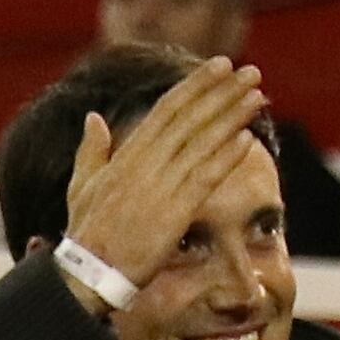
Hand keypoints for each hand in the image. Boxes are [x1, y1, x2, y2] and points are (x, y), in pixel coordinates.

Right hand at [57, 57, 267, 308]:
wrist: (89, 273)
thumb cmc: (87, 232)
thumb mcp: (82, 184)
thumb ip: (92, 149)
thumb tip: (94, 118)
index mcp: (127, 154)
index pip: (167, 109)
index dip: (197, 86)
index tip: (220, 66)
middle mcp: (145, 164)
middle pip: (190, 118)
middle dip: (222, 92)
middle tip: (250, 72)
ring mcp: (160, 187)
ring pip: (202, 144)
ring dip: (232, 118)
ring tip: (257, 96)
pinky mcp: (174, 214)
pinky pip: (205, 179)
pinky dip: (226, 158)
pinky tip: (247, 139)